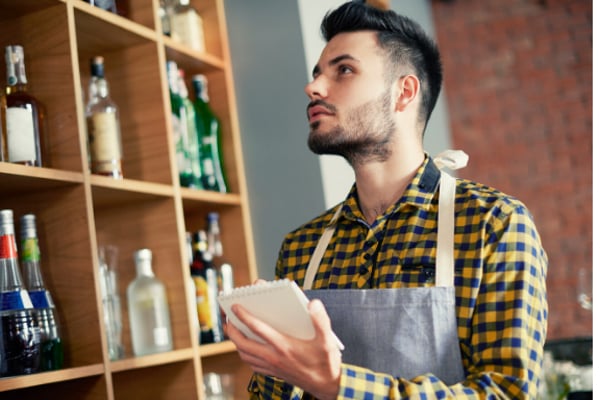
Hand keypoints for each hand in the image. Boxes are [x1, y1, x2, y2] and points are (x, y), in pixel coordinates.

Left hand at [225, 299, 341, 399]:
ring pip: (245, 355)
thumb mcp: (327, 340)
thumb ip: (320, 320)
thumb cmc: (326, 362)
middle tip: (227, 319)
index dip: (244, 316)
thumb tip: (313, 304)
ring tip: (232, 331)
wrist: (327, 386)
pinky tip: (247, 348)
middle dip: (232, 330)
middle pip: (243, 343)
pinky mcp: (273, 373)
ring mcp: (272, 366)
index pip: (257, 328)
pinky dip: (245, 354)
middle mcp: (274, 357)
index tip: (235, 306)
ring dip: (236, 342)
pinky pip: (252, 364)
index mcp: (284, 345)